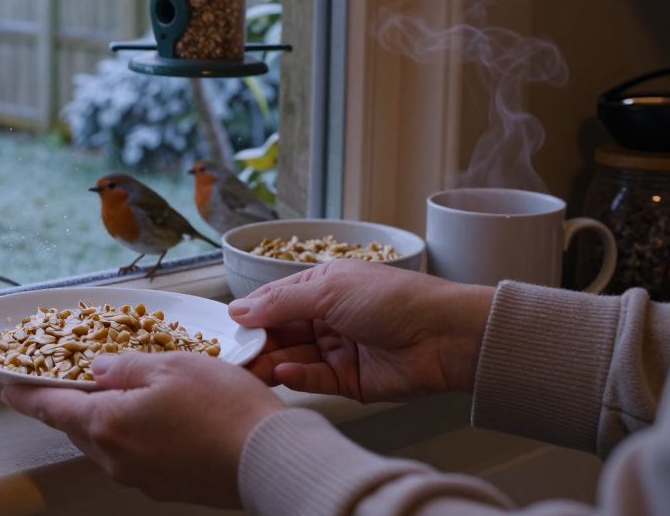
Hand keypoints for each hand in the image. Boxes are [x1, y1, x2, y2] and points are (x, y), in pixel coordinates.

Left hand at [1, 352, 282, 507]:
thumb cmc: (223, 408)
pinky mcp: (165, 486)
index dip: (27, 395)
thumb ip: (124, 366)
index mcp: (107, 424)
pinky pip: (132, 456)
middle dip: (67, 405)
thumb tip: (98, 370)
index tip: (7, 388)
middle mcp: (115, 457)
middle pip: (77, 427)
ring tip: (112, 394)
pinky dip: (130, 434)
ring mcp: (140, 477)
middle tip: (60, 383)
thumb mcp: (169, 365)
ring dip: (101, 419)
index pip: (53, 407)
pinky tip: (150, 417)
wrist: (270, 459)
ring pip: (105, 443)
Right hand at [230, 259, 494, 401]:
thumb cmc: (393, 299)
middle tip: (232, 356)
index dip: (250, 315)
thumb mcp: (329, 290)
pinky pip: (314, 380)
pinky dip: (297, 377)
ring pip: (292, 358)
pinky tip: (284, 373)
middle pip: (280, 333)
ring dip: (271, 362)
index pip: (275, 302)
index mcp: (322, 289)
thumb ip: (280, 302)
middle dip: (257, 343)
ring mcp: (337, 350)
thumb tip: (239, 310)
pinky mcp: (348, 381)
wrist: (445, 336)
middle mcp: (326, 319)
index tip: (225, 329)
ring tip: (252, 369)